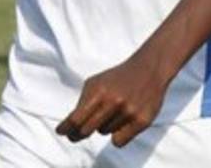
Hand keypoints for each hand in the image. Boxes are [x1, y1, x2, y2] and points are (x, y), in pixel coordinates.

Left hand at [56, 49, 173, 147]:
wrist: (149, 68)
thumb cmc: (117, 78)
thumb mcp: (96, 83)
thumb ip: (83, 103)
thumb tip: (70, 127)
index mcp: (99, 90)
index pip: (76, 118)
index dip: (66, 129)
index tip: (61, 132)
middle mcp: (113, 101)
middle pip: (85, 130)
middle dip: (77, 134)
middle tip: (75, 135)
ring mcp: (129, 112)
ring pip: (103, 133)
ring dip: (104, 125)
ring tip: (115, 110)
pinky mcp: (142, 121)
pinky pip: (118, 141)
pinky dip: (118, 135)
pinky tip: (123, 121)